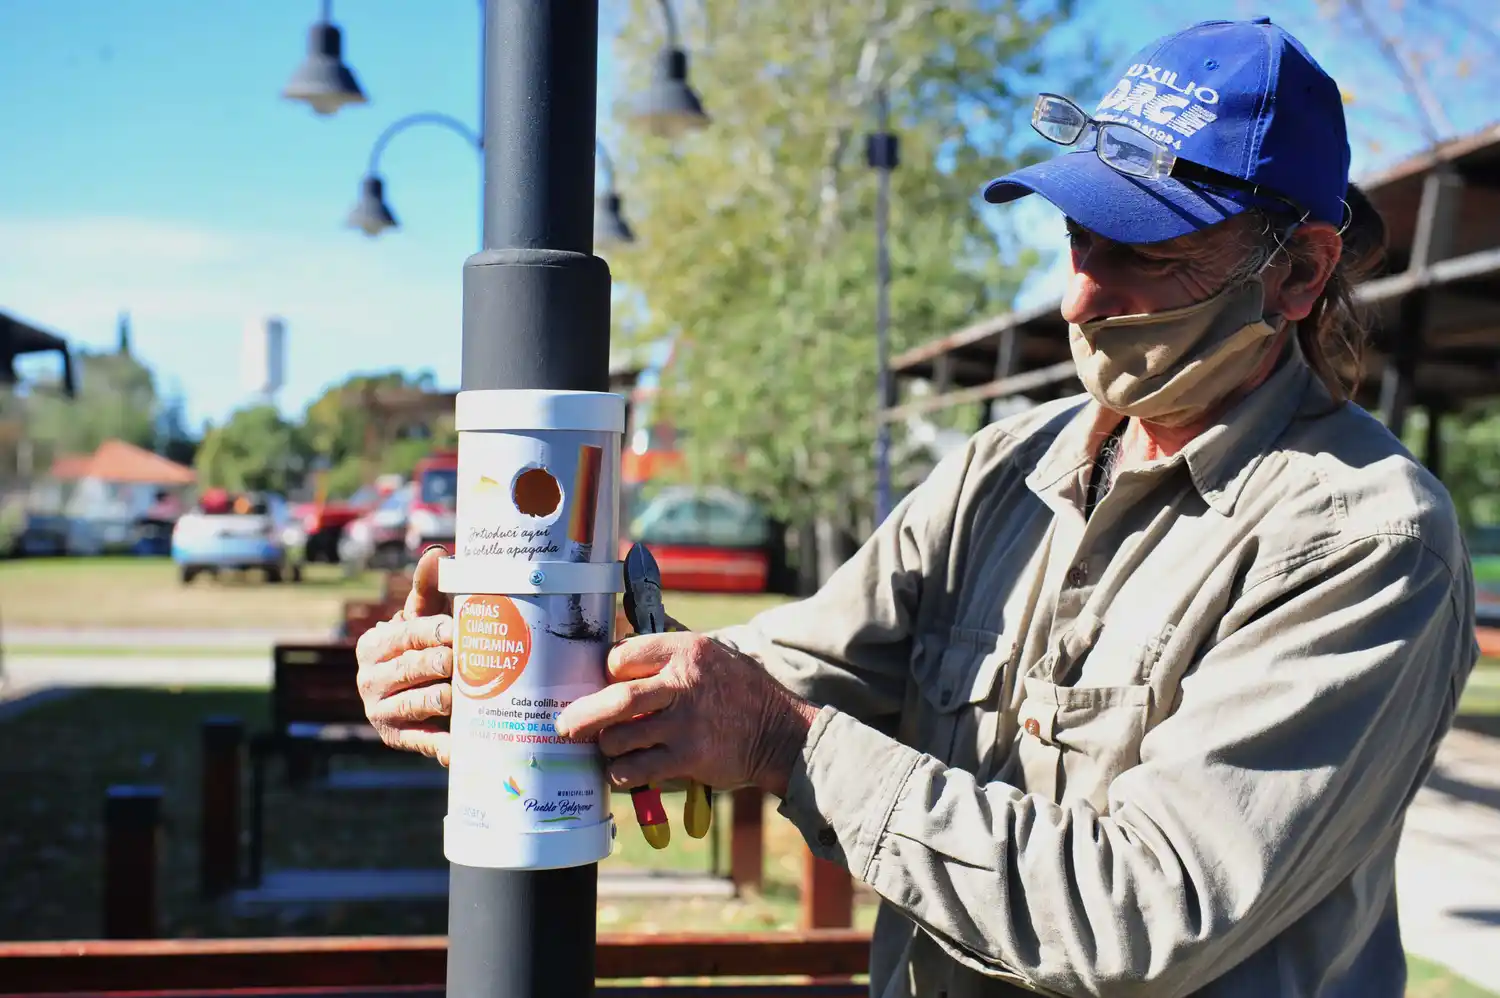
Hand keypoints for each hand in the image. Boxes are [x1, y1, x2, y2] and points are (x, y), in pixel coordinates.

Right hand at [355, 546, 454, 764]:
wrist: (401, 687)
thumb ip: (428, 587)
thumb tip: (437, 554)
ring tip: (473, 695)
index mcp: (374, 645)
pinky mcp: (397, 738)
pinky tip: (463, 748)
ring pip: (419, 703)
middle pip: (414, 668)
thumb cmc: (419, 642)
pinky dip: (443, 746)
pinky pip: (424, 742)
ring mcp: (381, 711)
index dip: (434, 631)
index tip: (458, 629)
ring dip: (447, 699)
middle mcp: (370, 679)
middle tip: (473, 661)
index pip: (407, 635)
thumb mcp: (420, 615)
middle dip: (444, 664)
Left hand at [554, 631, 819, 797]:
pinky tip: (622, 770)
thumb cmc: (741, 692)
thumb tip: (621, 636)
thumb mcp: (713, 655)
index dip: (606, 671)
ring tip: (607, 748)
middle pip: (615, 698)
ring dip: (606, 746)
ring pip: (620, 737)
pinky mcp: (689, 758)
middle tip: (565, 725)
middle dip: (582, 715)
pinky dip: (621, 772)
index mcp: (687, 650)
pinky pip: (636, 769)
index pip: (623, 655)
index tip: (602, 683)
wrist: (781, 733)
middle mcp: (685, 683)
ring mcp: (686, 723)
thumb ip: (670, 650)